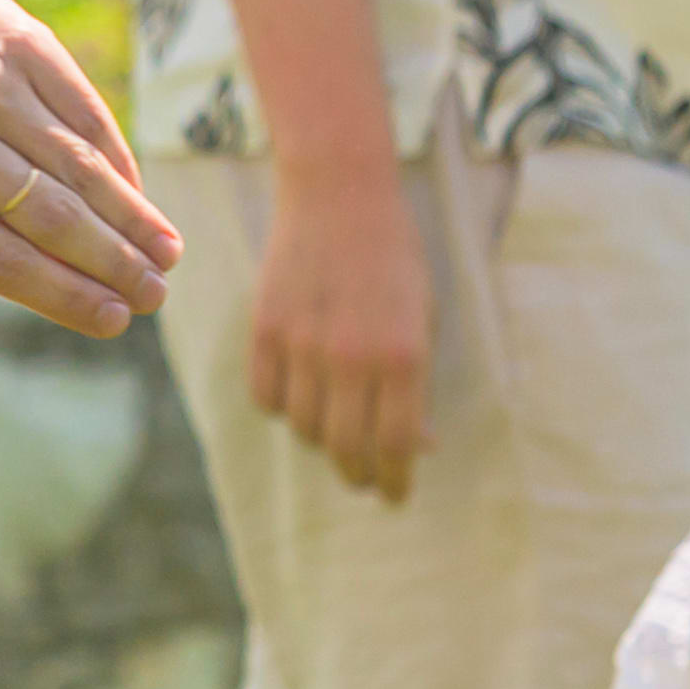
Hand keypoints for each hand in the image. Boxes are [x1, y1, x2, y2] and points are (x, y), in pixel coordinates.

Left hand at [0, 0, 174, 390]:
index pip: (1, 259)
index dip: (65, 295)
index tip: (115, 321)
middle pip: (50, 215)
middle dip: (113, 264)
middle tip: (155, 296)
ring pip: (78, 167)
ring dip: (131, 218)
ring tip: (166, 256)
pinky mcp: (21, 43)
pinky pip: (85, 115)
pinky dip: (117, 161)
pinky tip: (138, 198)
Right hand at [243, 155, 426, 499]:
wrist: (339, 193)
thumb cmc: (394, 256)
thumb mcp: (424, 316)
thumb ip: (418, 381)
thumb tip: (416, 444)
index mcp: (403, 354)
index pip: (396, 444)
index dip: (394, 480)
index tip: (395, 495)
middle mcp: (352, 356)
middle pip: (346, 447)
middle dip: (358, 473)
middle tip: (364, 478)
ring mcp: (303, 344)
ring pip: (304, 427)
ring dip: (321, 439)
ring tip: (334, 431)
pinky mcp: (265, 329)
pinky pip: (268, 396)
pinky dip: (283, 407)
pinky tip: (300, 397)